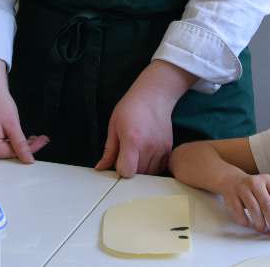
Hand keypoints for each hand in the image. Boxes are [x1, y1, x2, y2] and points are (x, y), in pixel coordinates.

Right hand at [0, 59, 48, 161]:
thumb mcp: (12, 124)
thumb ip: (20, 144)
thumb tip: (27, 159)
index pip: (11, 154)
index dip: (29, 148)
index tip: (41, 142)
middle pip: (6, 154)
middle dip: (24, 147)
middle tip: (39, 140)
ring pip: (4, 150)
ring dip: (18, 143)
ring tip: (31, 137)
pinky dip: (10, 140)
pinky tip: (18, 135)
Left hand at [95, 61, 191, 177]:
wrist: (153, 96)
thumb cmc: (131, 108)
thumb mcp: (114, 126)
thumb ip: (109, 150)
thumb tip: (101, 167)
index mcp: (132, 140)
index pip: (126, 171)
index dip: (120, 169)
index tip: (118, 161)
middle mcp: (148, 146)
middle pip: (138, 174)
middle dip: (130, 169)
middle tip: (126, 156)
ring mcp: (160, 148)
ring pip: (150, 173)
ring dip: (142, 169)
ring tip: (137, 155)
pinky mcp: (168, 148)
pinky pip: (160, 168)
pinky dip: (152, 166)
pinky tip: (146, 154)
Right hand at [219, 172, 269, 237]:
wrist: (231, 180)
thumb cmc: (254, 189)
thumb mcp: (266, 190)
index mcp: (268, 180)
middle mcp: (255, 183)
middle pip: (267, 204)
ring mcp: (242, 189)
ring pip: (253, 208)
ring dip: (260, 222)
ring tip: (263, 229)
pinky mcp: (231, 196)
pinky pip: (239, 212)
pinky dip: (245, 221)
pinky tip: (249, 224)